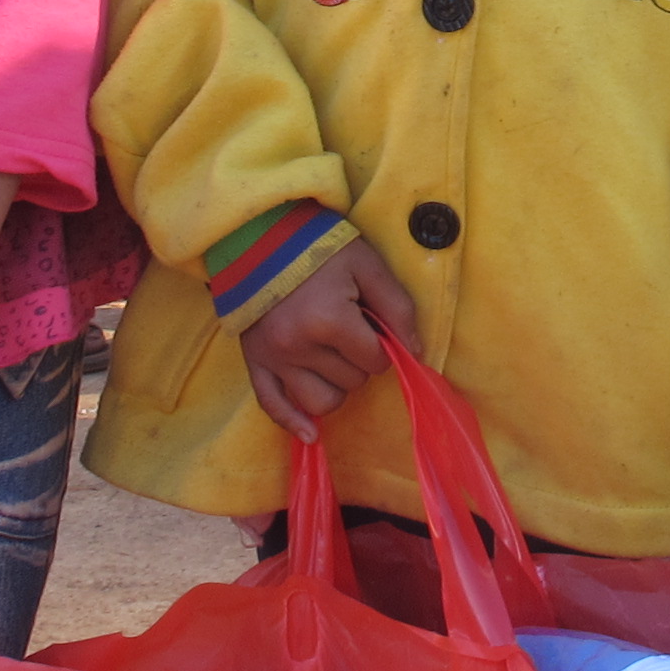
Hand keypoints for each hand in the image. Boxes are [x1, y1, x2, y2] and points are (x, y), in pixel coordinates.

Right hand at [240, 241, 417, 438]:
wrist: (260, 235)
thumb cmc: (320, 247)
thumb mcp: (367, 265)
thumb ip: (397, 307)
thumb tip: (416, 353)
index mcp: (329, 320)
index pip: (375, 361)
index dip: (381, 346)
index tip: (371, 325)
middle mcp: (298, 346)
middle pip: (350, 382)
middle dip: (359, 362)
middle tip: (349, 331)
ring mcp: (273, 358)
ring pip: (321, 402)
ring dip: (335, 387)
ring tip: (333, 359)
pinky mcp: (254, 362)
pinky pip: (272, 406)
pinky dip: (293, 423)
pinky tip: (311, 435)